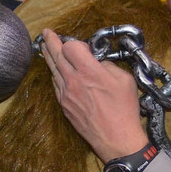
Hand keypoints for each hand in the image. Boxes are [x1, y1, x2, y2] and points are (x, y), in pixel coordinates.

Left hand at [39, 29, 148, 161]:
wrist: (116, 138)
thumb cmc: (124, 109)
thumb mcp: (125, 80)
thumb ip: (108, 66)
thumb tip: (97, 62)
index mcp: (89, 72)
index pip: (71, 47)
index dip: (75, 43)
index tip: (83, 47)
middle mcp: (73, 80)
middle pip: (57, 55)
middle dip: (51, 41)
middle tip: (47, 33)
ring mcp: (66, 93)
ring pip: (53, 70)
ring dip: (49, 56)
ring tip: (44, 47)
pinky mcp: (64, 105)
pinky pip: (56, 84)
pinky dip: (55, 74)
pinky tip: (55, 70)